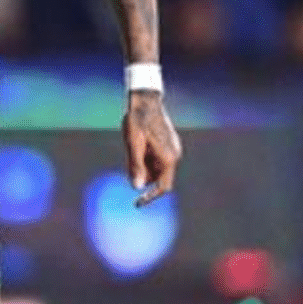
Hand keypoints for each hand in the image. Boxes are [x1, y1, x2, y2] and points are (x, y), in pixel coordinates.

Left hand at [122, 90, 181, 206]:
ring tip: (133, 145)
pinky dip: (146, 157)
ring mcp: (172, 149)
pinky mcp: (168, 144)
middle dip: (142, 175)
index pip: (163, 187)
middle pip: (157, 177)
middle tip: (129, 158)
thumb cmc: (137, 121)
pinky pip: (156, 158)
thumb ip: (135, 165)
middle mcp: (174, 155)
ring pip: (155, 168)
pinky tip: (138, 142)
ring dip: (143, 165)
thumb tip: (136, 187)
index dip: (150, 197)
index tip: (137, 203)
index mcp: (168, 158)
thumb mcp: (132, 143)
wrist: (145, 100)